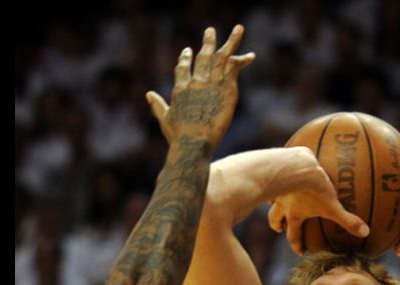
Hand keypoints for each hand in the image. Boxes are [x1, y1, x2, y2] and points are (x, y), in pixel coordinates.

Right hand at [146, 25, 255, 144]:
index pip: (183, 68)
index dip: (185, 59)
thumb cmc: (179, 136)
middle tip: (210, 31)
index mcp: (181, 88)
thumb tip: (148, 94)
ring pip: (222, 57)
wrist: (195, 141)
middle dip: (207, 43)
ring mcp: (211, 84)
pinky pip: (235, 69)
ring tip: (239, 29)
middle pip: (203, 57)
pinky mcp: (226, 89)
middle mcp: (196, 82)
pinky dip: (243, 61)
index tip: (187, 50)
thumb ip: (158, 105)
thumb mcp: (166, 119)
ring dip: (231, 42)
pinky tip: (251, 56)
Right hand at [267, 149, 368, 255]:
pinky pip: (275, 177)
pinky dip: (278, 179)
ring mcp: (278, 188)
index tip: (301, 251)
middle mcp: (283, 204)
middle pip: (275, 218)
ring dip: (274, 204)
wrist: (297, 165)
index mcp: (295, 214)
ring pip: (272, 199)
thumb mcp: (333, 206)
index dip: (297, 245)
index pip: (294, 235)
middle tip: (279, 229)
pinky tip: (283, 173)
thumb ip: (348, 220)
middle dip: (277, 225)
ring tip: (276, 203)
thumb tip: (365, 233)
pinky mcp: (278, 171)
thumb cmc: (314, 188)